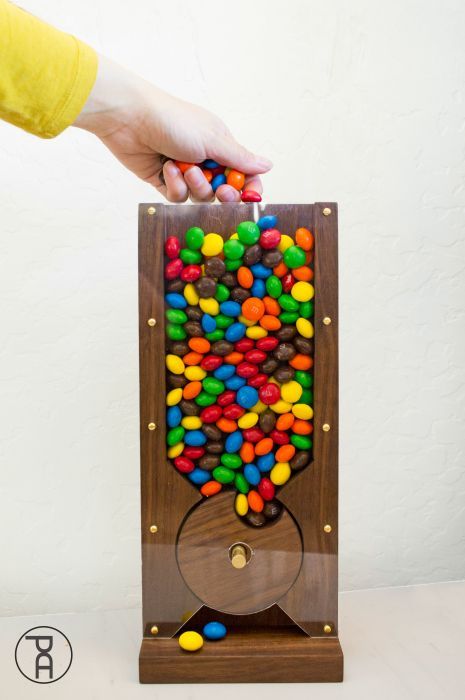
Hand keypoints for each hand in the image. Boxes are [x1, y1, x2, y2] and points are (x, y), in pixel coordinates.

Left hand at [74, 55, 271, 201]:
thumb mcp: (213, 140)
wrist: (130, 119)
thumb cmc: (174, 121)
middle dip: (224, 192)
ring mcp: (185, 171)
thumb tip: (268, 166)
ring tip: (183, 166)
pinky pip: (178, 197)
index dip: (249, 187)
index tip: (250, 196)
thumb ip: (240, 158)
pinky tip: (166, 169)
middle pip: (224, 190)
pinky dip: (175, 185)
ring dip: (195, 185)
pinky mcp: (165, 181)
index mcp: (221, 144)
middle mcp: (205, 159)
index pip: (244, 172)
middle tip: (221, 190)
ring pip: (201, 196)